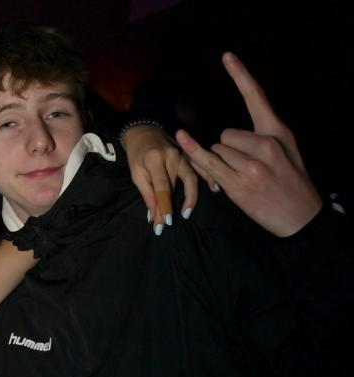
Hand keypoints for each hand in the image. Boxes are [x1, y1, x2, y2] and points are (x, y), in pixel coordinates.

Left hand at [122, 125, 198, 234]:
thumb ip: (146, 194)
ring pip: (190, 179)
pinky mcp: (189, 156)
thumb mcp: (136, 173)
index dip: (164, 205)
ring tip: (187, 213)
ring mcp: (183, 155)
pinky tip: (214, 189)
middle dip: (170, 207)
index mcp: (155, 159)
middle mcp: (173, 156)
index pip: (162, 186)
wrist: (144, 131)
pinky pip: (200, 170)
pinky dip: (207, 179)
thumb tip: (153, 215)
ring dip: (190, 198)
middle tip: (166, 225)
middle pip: (174, 186)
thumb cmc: (137, 154)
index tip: (163, 222)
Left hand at [175, 52, 321, 236]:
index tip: (226, 56)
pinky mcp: (237, 185)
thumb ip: (263, 137)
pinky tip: (182, 140)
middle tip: (245, 167)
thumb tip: (230, 137)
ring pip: (216, 151)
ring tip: (241, 177)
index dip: (241, 76)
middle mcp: (264, 145)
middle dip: (227, 149)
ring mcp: (250, 167)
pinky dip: (196, 156)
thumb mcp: (287, 151)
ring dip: (219, 163)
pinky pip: (209, 165)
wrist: (299, 215)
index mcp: (277, 133)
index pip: (256, 98)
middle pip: (225, 135)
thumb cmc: (291, 182)